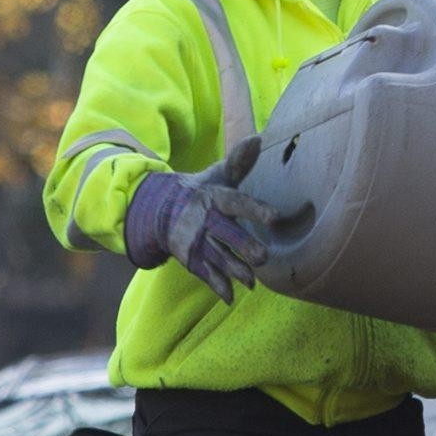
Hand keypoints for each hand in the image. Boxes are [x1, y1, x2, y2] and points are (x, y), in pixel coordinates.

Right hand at [124, 169, 271, 297]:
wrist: (159, 209)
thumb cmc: (202, 190)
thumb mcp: (218, 175)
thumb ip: (240, 162)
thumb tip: (259, 138)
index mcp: (213, 196)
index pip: (236, 201)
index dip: (255, 209)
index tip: (276, 218)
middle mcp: (202, 218)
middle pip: (226, 233)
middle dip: (243, 246)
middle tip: (264, 257)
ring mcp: (194, 240)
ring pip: (217, 257)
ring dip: (234, 270)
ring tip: (251, 283)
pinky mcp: (190, 258)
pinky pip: (204, 273)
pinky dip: (217, 286)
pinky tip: (230, 297)